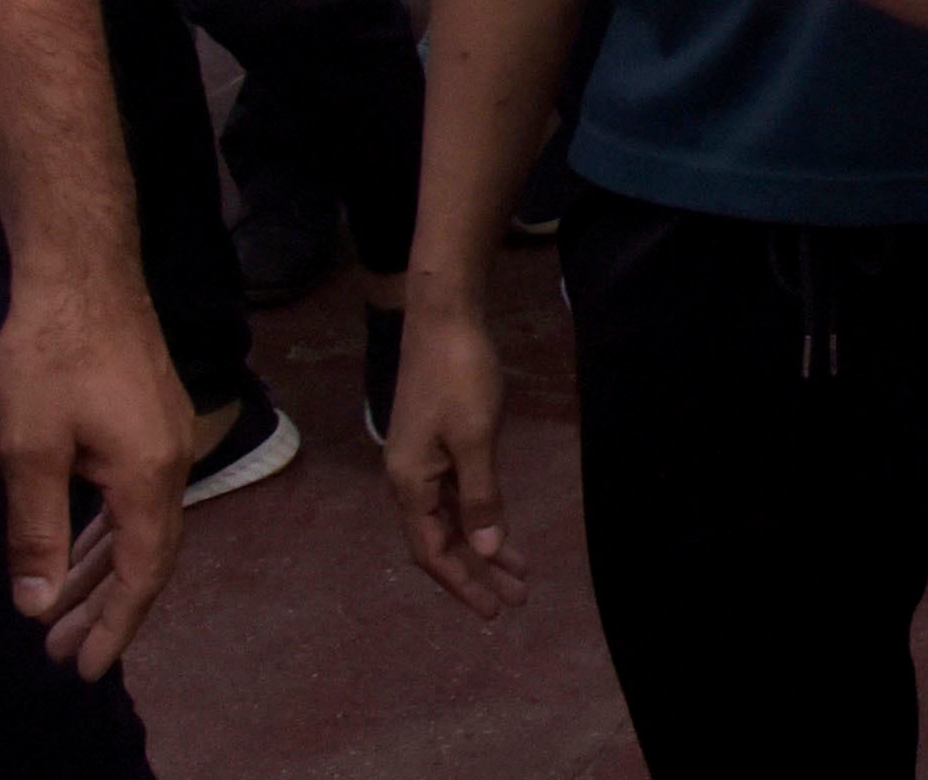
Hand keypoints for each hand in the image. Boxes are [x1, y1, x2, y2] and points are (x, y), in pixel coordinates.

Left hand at [0, 261, 187, 677]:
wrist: (82, 273)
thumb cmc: (52, 359)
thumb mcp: (31, 452)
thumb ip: (38, 532)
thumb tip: (39, 604)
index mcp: (150, 475)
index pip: (142, 570)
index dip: (115, 624)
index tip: (85, 671)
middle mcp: (171, 461)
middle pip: (145, 553)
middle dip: (103, 607)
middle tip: (61, 653)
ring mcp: (163, 436)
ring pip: (136, 523)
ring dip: (98, 570)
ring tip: (60, 614)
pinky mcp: (147, 418)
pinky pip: (130, 496)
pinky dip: (103, 531)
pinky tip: (75, 545)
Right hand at [385, 292, 528, 620]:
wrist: (445, 317)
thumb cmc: (459, 375)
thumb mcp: (475, 438)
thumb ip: (480, 495)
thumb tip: (484, 547)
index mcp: (409, 483)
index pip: (432, 551)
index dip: (462, 583)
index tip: (493, 611)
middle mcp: (409, 478)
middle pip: (441, 541)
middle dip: (477, 572)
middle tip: (515, 599)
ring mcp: (422, 460)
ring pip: (451, 518)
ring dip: (483, 545)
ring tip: (519, 572)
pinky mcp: (438, 442)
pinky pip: (457, 494)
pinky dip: (480, 513)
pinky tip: (500, 526)